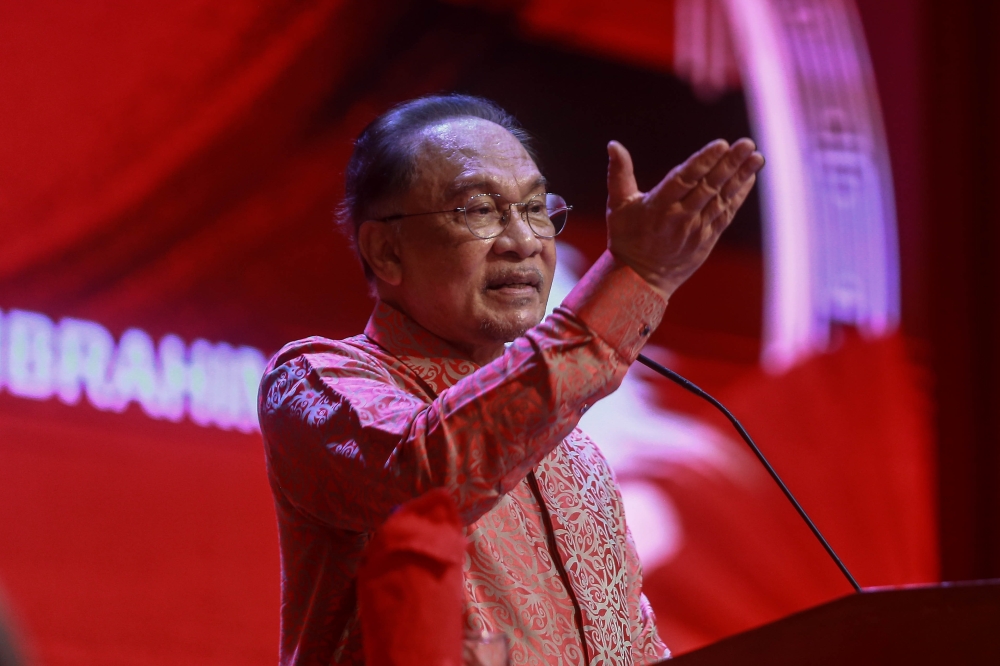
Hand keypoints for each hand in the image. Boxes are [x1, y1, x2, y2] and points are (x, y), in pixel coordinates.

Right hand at [606, 138, 763, 299]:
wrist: (639, 280)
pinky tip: (749, 178)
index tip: (721, 144)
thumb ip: (619, 174)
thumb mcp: (618, 206)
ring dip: (740, 177)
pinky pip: (725, 214)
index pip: (685, 179)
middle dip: (729, 164)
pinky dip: (739, 196)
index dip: (704, 161)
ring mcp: (696, 230)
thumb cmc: (626, 237)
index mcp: (658, 206)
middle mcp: (680, 218)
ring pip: (721, 199)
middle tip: (747, 144)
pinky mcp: (706, 239)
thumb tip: (613, 144)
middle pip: (708, 187)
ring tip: (756, 157)